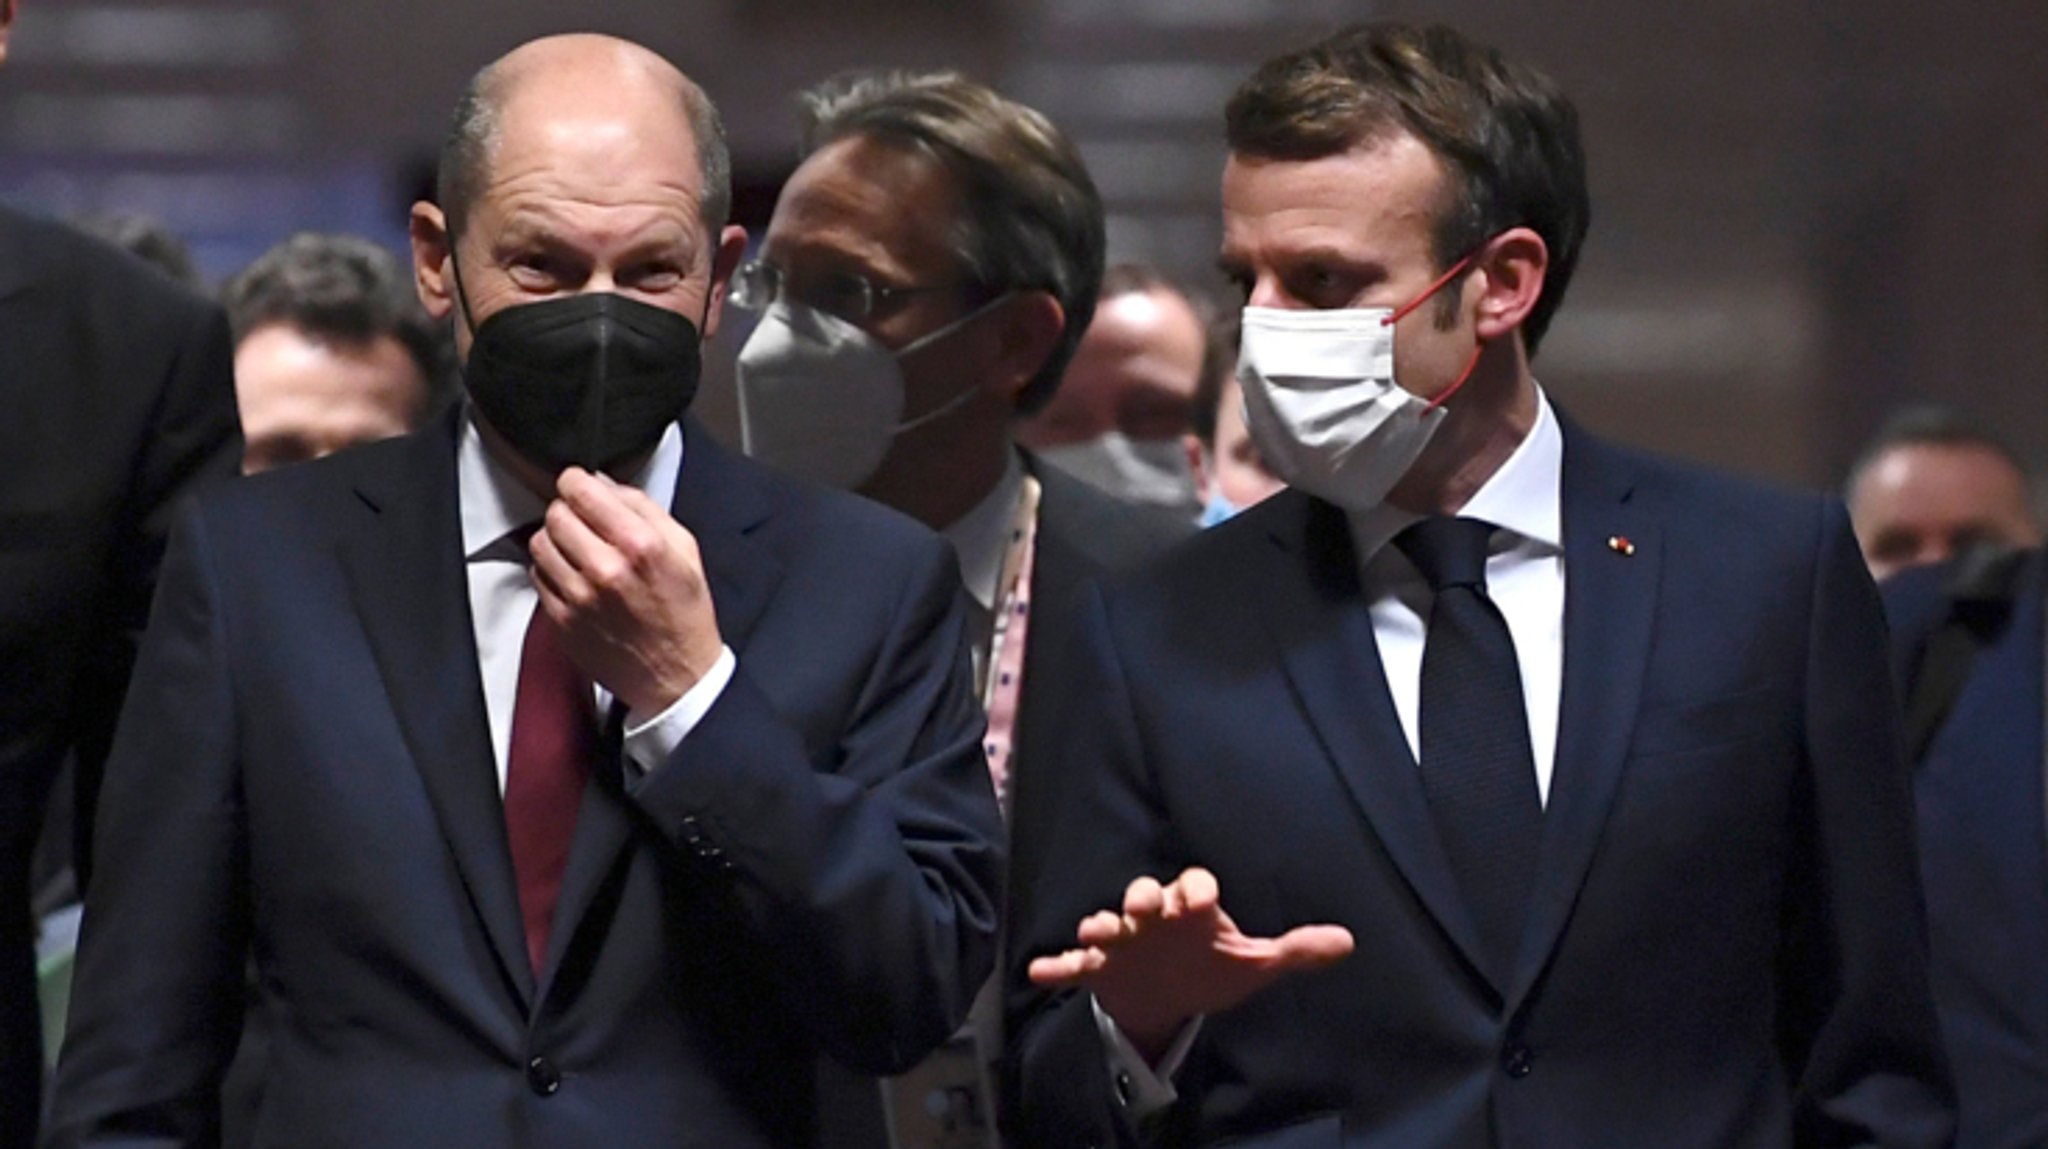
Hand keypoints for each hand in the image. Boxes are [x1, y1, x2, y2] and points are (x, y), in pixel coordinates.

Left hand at [529, 467, 722, 715]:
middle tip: (584, 521)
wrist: (676, 677)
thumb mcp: (685, 550)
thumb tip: (604, 485)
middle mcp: (605, 569)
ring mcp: (579, 597)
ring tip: (578, 549)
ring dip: (556, 540)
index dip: (576, 482)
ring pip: (540, 543)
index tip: (579, 486)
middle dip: (568, 511)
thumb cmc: (684, 614)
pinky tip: (575, 577)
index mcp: (640, 545)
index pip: (580, 490)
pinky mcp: (562, 620)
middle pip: (555, 514)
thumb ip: (644, 509)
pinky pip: (538, 576)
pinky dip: (552, 570)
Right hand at [1028, 867, 1353, 1061]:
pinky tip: (1041, 970)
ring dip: (1101, 925)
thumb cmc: (1208, 968)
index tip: (1198, 898)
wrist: (1168, 999)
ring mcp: (1123, 942)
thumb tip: (1347, 942)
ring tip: (1098, 932)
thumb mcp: (1252, 964)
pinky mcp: (1099, 968)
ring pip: (1107, 923)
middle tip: (1143, 907)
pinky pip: (1074, 964)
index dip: (1196, 890)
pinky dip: (1058, 965)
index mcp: (1192, 911)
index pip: (1195, 887)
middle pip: (1145, 895)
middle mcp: (1155, 919)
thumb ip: (1293, 951)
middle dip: (1142, 898)